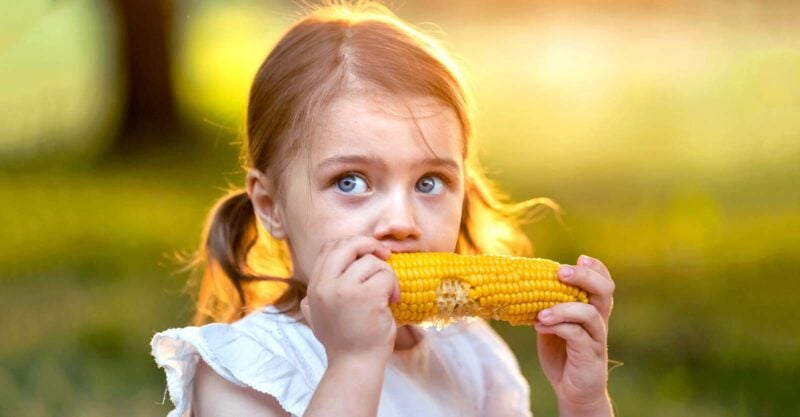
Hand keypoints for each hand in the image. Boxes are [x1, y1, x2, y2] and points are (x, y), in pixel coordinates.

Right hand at [300, 236, 400, 367]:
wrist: (355, 364)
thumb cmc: (344, 341)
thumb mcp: (318, 315)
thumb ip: (316, 297)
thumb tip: (320, 278)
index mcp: (314, 287)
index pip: (329, 247)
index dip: (351, 244)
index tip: (367, 253)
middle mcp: (325, 285)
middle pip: (347, 245)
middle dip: (369, 245)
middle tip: (385, 256)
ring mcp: (344, 290)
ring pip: (371, 261)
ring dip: (386, 274)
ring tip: (388, 295)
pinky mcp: (366, 297)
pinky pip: (385, 276)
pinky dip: (394, 287)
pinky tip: (392, 302)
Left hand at [535, 255, 614, 416]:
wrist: (572, 390)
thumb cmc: (562, 355)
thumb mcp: (551, 326)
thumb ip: (546, 306)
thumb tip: (520, 284)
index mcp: (591, 309)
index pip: (603, 283)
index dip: (595, 268)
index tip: (580, 258)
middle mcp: (598, 321)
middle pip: (604, 291)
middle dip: (585, 277)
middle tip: (561, 272)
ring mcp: (596, 338)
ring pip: (591, 314)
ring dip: (564, 308)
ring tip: (541, 313)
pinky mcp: (590, 355)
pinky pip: (578, 335)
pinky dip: (559, 327)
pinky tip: (539, 326)